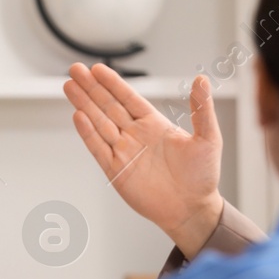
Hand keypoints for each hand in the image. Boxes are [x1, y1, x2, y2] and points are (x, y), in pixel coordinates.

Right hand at [64, 65, 224, 256]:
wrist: (193, 209)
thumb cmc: (203, 177)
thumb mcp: (208, 138)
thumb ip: (201, 108)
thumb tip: (203, 79)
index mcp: (154, 124)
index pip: (128, 98)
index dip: (112, 83)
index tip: (97, 68)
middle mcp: (135, 135)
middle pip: (108, 106)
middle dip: (91, 88)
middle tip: (75, 70)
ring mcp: (124, 152)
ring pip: (99, 123)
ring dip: (84, 104)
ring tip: (69, 87)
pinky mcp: (116, 171)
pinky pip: (98, 148)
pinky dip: (88, 132)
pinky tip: (78, 116)